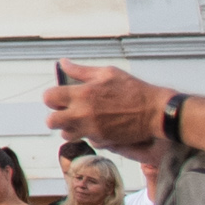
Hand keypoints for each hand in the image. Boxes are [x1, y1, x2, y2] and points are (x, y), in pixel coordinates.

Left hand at [43, 59, 169, 153]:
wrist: (155, 112)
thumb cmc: (134, 90)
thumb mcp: (107, 73)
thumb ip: (81, 71)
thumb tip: (63, 63)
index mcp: (82, 94)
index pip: (48, 98)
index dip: (52, 97)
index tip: (60, 97)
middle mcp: (83, 114)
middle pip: (51, 121)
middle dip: (56, 116)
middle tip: (67, 111)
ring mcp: (92, 129)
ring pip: (66, 135)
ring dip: (70, 128)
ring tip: (81, 120)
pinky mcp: (103, 140)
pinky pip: (86, 140)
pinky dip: (87, 135)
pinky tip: (97, 126)